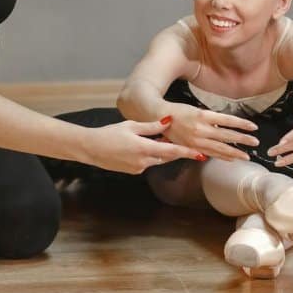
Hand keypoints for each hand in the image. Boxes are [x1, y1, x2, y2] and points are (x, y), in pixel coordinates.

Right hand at [82, 118, 204, 173]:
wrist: (91, 148)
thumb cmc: (109, 134)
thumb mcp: (131, 125)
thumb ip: (151, 126)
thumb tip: (168, 121)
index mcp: (144, 148)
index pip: (172, 152)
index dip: (187, 153)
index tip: (200, 155)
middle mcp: (143, 161)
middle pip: (167, 157)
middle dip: (176, 151)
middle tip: (187, 145)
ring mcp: (138, 168)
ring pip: (157, 160)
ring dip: (162, 152)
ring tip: (161, 140)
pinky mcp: (133, 171)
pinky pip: (147, 163)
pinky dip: (150, 155)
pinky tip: (143, 146)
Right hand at [161, 103, 258, 161]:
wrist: (158, 116)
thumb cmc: (178, 111)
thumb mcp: (196, 110)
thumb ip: (211, 119)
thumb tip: (225, 127)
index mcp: (203, 115)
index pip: (228, 120)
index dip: (242, 124)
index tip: (254, 127)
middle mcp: (201, 128)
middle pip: (226, 136)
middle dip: (243, 140)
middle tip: (255, 142)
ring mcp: (196, 140)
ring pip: (219, 148)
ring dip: (234, 152)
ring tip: (246, 155)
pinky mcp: (190, 147)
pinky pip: (209, 153)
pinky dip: (221, 156)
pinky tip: (230, 158)